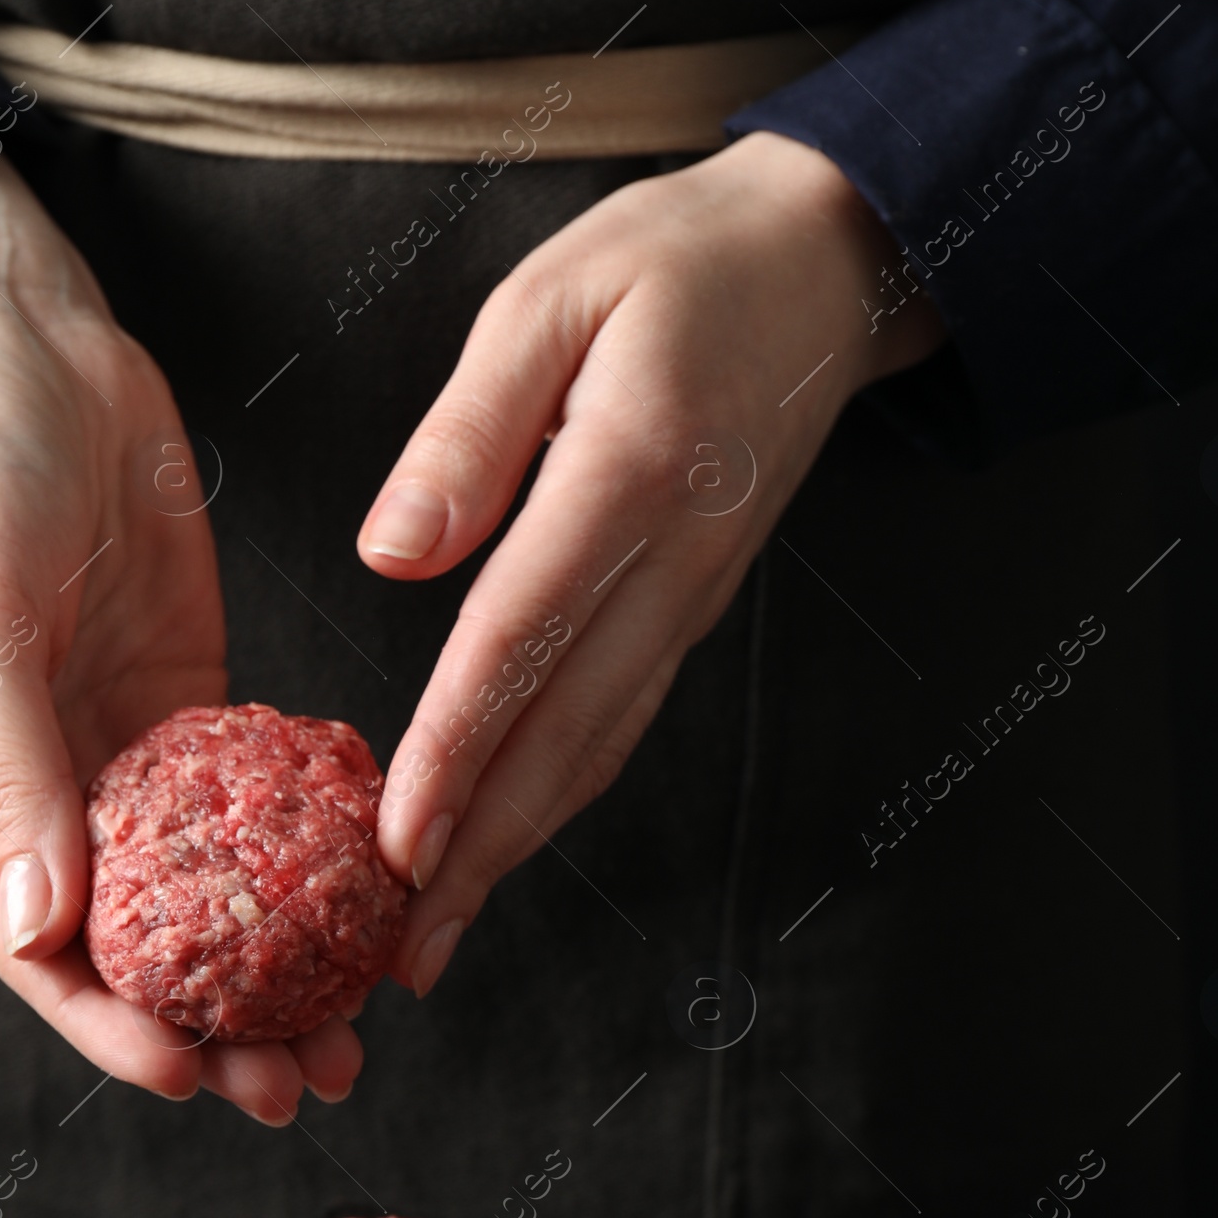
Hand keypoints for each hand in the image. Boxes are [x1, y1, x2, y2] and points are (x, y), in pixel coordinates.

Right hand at [0, 123, 361, 1121]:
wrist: (20, 342)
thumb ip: (8, 769)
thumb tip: (44, 929)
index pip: (25, 940)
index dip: (104, 1019)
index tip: (186, 1075)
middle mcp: (25, 787)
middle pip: (120, 938)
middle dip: (206, 1020)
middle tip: (294, 1082)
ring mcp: (108, 747)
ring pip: (192, 890)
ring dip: (262, 964)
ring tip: (341, 1032)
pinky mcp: (181, 698)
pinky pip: (240, 802)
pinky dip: (291, 860)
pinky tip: (354, 904)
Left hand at [357, 131, 943, 994]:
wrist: (826, 263)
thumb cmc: (674, 264)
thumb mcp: (551, 300)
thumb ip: (472, 431)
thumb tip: (392, 555)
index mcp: (630, 478)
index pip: (522, 643)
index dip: (455, 753)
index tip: (395, 848)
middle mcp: (674, 563)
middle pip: (567, 733)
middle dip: (480, 851)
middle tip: (406, 954)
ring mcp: (694, 594)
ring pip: (601, 744)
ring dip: (519, 845)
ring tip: (442, 929)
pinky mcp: (694, 601)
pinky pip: (622, 715)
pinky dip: (560, 791)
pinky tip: (507, 836)